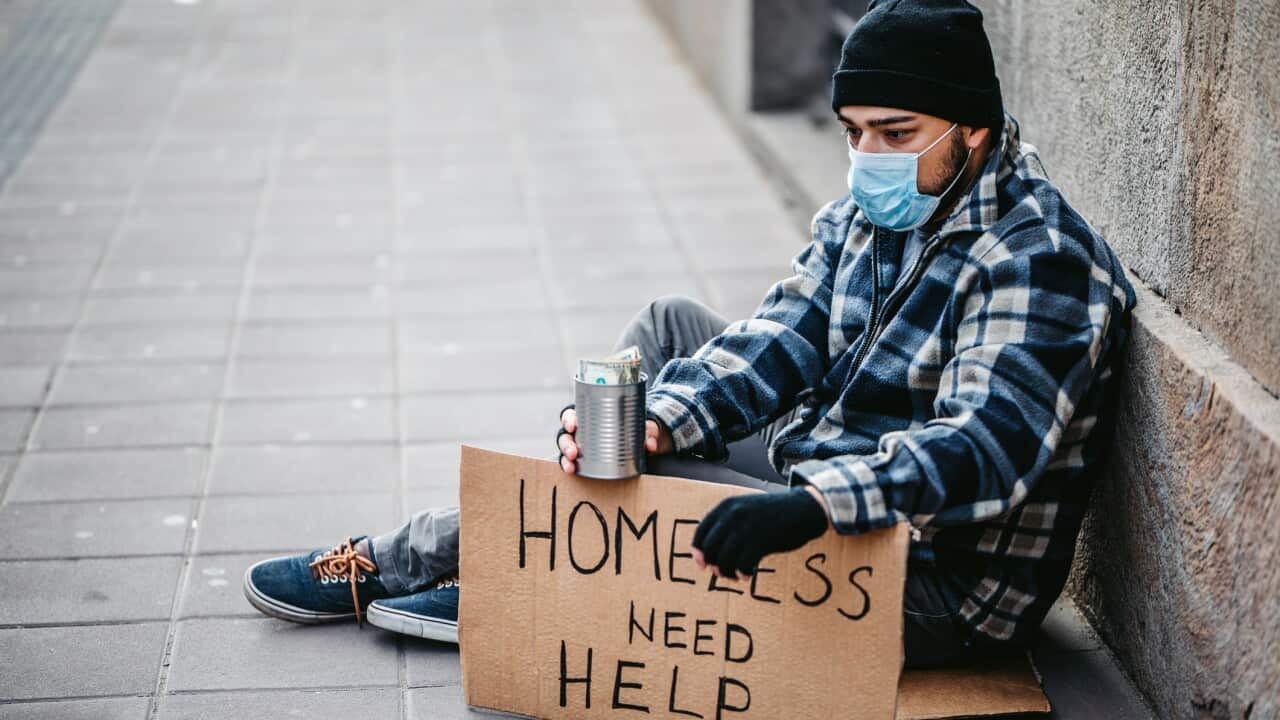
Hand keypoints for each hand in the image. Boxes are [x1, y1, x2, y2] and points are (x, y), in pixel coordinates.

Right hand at [557, 405, 674, 474]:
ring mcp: (581, 446)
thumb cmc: (635, 428)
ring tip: (572, 467)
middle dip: (566, 443)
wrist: (639, 443)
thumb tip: (650, 444)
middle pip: (566, 434)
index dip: (569, 419)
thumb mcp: (643, 426)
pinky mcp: (584, 460)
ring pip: (565, 449)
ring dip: (565, 458)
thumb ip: (649, 431)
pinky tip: (572, 471)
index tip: (573, 426)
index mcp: (590, 416)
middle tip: (574, 452)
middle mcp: (582, 430)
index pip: (573, 414)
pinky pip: (571, 462)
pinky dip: (569, 466)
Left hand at [691, 487, 828, 579]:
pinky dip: (742, 573)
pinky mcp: (761, 541)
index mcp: (726, 506)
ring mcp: (746, 528)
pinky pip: (742, 564)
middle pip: (710, 548)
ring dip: (727, 572)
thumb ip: (728, 524)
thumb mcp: (746, 509)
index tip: (702, 564)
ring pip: (724, 559)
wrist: (803, 509)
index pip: (701, 532)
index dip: (698, 551)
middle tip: (720, 573)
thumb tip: (709, 552)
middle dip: (713, 564)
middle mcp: (733, 515)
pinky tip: (747, 574)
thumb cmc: (773, 513)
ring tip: (736, 575)